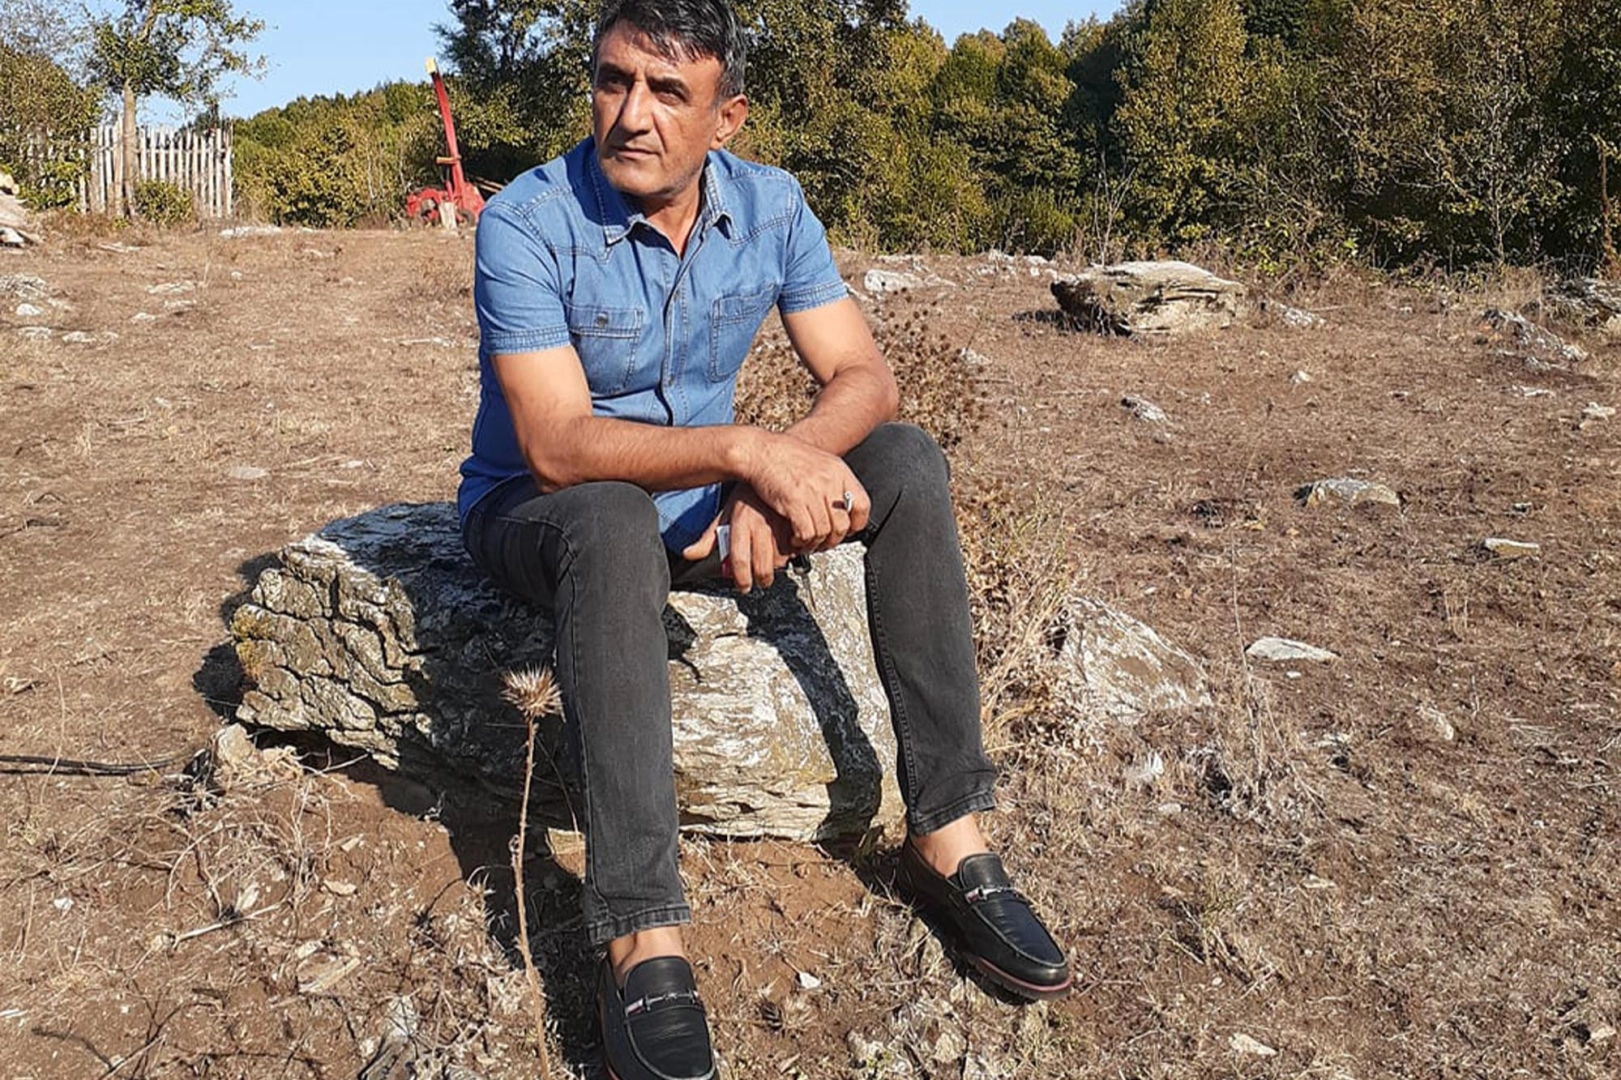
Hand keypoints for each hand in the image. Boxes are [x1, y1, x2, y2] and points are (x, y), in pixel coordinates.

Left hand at [682, 485, 791, 592]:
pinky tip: (785, 544)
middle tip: (761, 580)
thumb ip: (709, 538)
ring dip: (777, 564)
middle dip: (762, 579)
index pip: (739, 559)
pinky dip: (791, 551)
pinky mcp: (795, 524)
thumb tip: (690, 554)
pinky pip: (795, 548)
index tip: (743, 586)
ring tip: (773, 557)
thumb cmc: (747, 496)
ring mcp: (779, 525)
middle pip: (762, 566)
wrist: (770, 472)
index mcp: (740, 523)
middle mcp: (760, 525)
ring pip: (780, 560)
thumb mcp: (724, 514)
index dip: (741, 579)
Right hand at [742, 431, 870, 552]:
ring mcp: (812, 491)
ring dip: (815, 543)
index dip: (856, 524)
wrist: (761, 451)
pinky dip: (802, 541)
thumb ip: (834, 483)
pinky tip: (795, 538)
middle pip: (843, 524)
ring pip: (824, 532)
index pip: (862, 505)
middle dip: (833, 540)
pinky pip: (806, 532)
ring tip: (807, 542)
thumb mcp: (820, 463)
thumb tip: (844, 507)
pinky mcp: (794, 501)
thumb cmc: (786, 458)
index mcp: (839, 471)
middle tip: (824, 543)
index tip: (848, 530)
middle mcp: (829, 481)